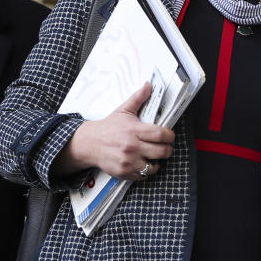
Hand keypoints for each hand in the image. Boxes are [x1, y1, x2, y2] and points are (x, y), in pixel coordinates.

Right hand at [55, 83, 174, 180]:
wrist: (89, 143)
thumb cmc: (108, 127)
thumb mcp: (123, 110)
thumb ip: (138, 98)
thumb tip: (148, 85)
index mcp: (134, 130)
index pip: (161, 135)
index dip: (170, 136)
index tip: (169, 136)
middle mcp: (132, 146)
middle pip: (162, 152)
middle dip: (167, 150)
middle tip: (165, 147)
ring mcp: (128, 161)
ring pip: (154, 167)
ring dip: (157, 162)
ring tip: (153, 157)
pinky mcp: (124, 172)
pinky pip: (142, 176)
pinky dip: (145, 171)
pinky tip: (142, 163)